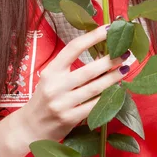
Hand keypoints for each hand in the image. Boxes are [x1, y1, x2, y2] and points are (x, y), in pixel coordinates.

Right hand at [19, 24, 130, 141]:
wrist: (30, 128)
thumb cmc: (45, 98)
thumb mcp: (51, 78)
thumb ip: (69, 67)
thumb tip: (101, 51)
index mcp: (51, 71)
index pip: (73, 48)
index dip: (93, 37)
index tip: (109, 29)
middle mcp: (55, 86)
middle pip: (88, 70)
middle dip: (110, 60)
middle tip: (125, 52)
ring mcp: (63, 104)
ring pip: (95, 88)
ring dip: (113, 77)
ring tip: (125, 68)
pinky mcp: (70, 119)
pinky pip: (94, 106)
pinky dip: (108, 97)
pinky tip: (118, 90)